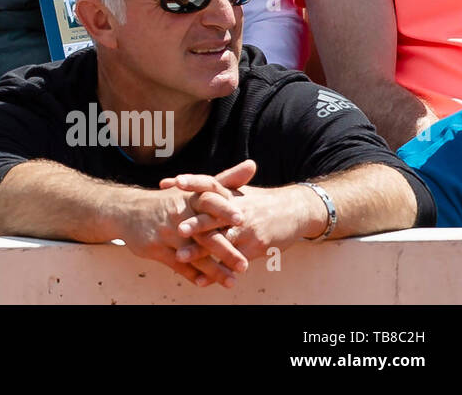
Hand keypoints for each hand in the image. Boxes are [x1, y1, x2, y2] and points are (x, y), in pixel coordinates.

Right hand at [120, 187, 245, 288]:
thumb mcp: (194, 188)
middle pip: (203, 233)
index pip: (208, 201)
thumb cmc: (168, 201)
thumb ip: (226, 179)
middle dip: (224, 250)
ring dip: (213, 269)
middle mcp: (177, 214)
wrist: (126, 211)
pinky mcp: (155, 249)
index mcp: (189, 198)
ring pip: (193, 254)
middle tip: (244, 264)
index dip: (224, 210)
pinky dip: (192, 275)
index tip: (242, 219)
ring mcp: (165, 233)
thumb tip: (252, 165)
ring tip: (232, 281)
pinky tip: (205, 283)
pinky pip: (177, 265)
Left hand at [166, 160, 320, 263]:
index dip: (193, 182)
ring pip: (221, 241)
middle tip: (176, 229)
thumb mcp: (234, 189)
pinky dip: (216, 271)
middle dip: (195, 223)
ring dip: (200, 250)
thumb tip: (166, 182)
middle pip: (214, 215)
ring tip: (181, 257)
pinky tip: (201, 279)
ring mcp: (247, 230)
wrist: (295, 211)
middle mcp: (238, 210)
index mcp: (231, 193)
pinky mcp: (254, 248)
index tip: (173, 182)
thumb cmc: (257, 200)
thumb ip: (202, 187)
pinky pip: (233, 261)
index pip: (210, 183)